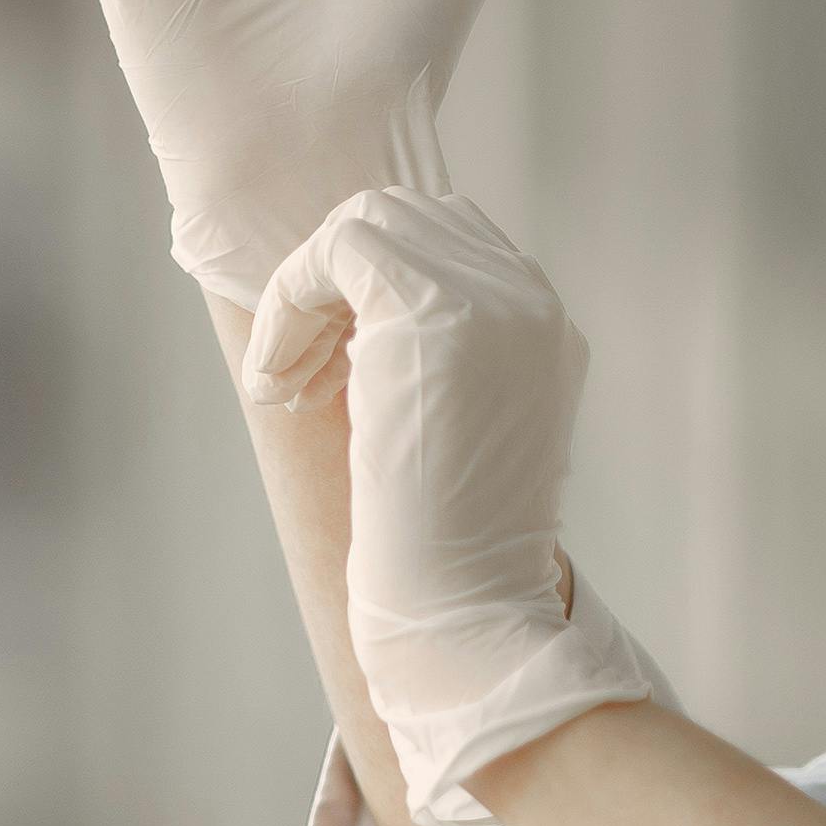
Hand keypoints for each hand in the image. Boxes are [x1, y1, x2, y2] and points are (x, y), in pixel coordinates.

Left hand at [241, 187, 657, 825]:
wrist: (464, 608)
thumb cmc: (445, 549)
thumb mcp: (456, 433)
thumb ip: (435, 364)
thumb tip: (352, 322)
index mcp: (545, 330)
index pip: (445, 244)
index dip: (367, 293)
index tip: (332, 375)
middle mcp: (531, 302)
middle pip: (405, 217)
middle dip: (333, 284)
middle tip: (302, 378)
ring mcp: (493, 300)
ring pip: (366, 224)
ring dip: (304, 294)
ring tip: (288, 384)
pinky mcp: (435, 310)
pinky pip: (337, 250)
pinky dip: (288, 304)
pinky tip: (280, 382)